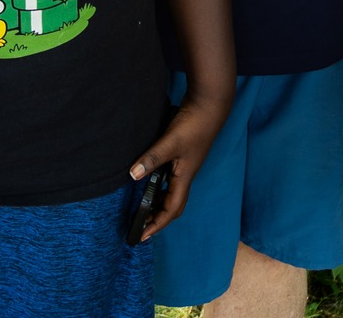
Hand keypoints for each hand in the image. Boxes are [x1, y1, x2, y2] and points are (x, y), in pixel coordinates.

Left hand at [128, 89, 231, 240]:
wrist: (209, 105)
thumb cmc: (193, 125)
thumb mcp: (171, 142)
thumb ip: (152, 158)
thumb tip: (133, 175)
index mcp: (184, 177)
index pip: (171, 210)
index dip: (157, 224)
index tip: (143, 236)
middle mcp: (185, 175)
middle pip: (173, 206)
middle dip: (158, 219)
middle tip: (141, 226)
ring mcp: (185, 166)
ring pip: (172, 192)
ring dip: (159, 203)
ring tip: (143, 209)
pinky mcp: (182, 156)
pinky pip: (170, 179)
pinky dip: (160, 186)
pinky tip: (150, 180)